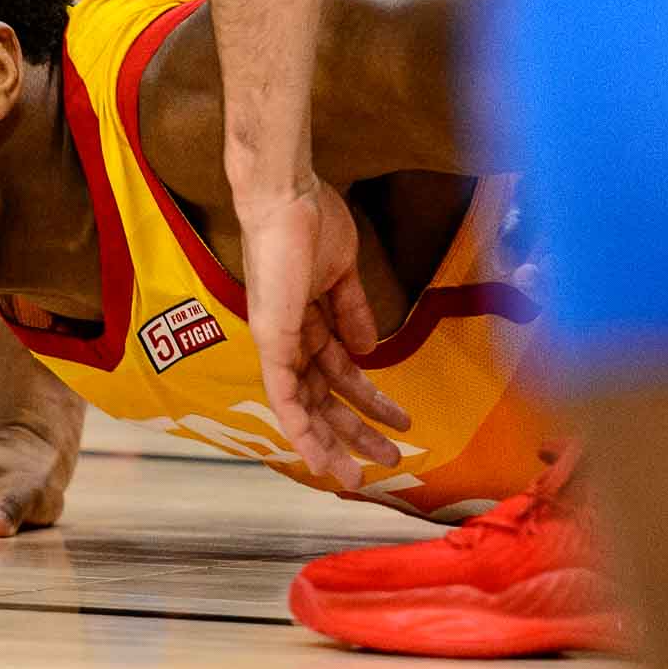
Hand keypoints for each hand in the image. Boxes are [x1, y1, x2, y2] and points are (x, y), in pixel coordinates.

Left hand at [238, 177, 410, 489]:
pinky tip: (318, 457)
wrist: (286, 197)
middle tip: (390, 458)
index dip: (366, 398)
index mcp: (304, 318)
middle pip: (324, 394)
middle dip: (357, 429)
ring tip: (365, 471)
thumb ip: (351, 313)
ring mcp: (277, 341)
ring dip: (335, 440)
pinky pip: (283, 394)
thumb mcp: (341, 274)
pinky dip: (300, 428)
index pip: (335, 370)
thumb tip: (368, 350)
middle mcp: (287, 335)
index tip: (397, 422)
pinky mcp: (270, 341)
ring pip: (305, 405)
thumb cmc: (311, 221)